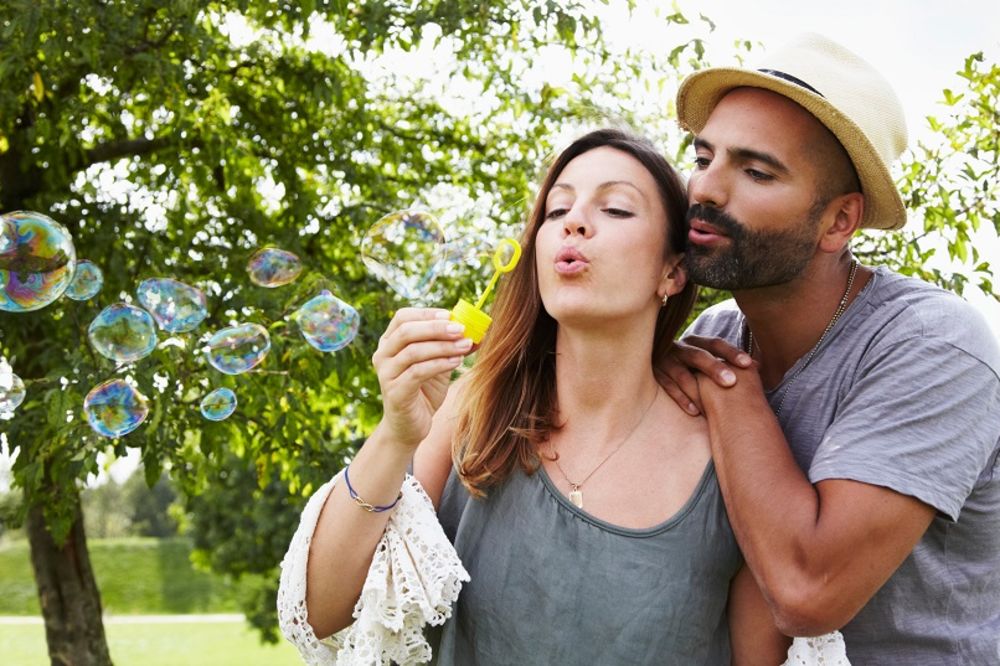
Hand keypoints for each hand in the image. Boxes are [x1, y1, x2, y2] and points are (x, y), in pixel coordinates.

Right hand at [371, 308, 471, 449]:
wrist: (410, 426)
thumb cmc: (424, 391)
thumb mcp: (439, 364)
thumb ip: (451, 346)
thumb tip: (477, 332)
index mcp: (389, 342)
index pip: (403, 317)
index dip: (427, 313)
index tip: (451, 315)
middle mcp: (382, 355)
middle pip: (406, 331)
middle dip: (436, 327)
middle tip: (461, 329)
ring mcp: (386, 374)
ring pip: (413, 351)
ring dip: (442, 346)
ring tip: (464, 346)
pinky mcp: (394, 392)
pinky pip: (417, 372)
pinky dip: (439, 364)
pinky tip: (456, 362)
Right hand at [658, 335, 753, 414]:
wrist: (649, 360)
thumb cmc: (688, 365)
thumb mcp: (704, 358)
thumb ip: (727, 361)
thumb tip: (759, 367)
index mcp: (695, 342)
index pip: (715, 344)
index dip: (732, 353)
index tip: (749, 365)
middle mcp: (679, 348)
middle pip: (698, 356)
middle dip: (714, 368)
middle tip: (731, 381)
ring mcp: (664, 361)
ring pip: (680, 373)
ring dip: (695, 388)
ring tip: (710, 404)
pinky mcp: (653, 375)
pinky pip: (667, 386)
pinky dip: (680, 398)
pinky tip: (694, 411)